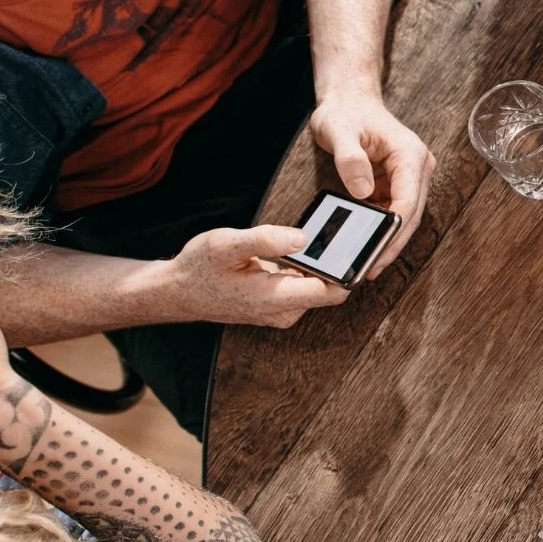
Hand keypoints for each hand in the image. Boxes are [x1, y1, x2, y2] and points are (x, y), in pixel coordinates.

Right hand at [158, 226, 349, 327]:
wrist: (178, 291)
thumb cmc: (199, 267)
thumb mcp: (225, 245)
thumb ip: (265, 240)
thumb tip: (303, 238)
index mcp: (275, 299)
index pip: (332, 291)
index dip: (351, 269)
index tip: (364, 244)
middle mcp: (284, 311)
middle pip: (331, 288)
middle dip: (341, 262)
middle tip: (351, 230)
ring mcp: (283, 310)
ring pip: (320, 286)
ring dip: (325, 265)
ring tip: (332, 235)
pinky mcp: (280, 304)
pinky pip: (306, 286)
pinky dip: (310, 268)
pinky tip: (307, 248)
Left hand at [308, 93, 433, 274]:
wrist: (350, 100)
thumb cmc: (345, 112)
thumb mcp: (338, 131)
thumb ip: (350, 159)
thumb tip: (363, 191)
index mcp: (409, 153)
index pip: (408, 199)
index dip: (395, 229)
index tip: (377, 251)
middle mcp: (417, 166)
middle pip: (411, 214)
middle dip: (392, 243)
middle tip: (370, 269)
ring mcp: (410, 176)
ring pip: (405, 217)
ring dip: (388, 241)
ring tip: (367, 264)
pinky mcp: (399, 183)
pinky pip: (394, 212)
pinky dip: (382, 229)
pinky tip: (366, 245)